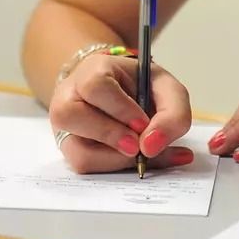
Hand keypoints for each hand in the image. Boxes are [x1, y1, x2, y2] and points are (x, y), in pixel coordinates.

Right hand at [49, 52, 193, 173]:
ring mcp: (65, 127)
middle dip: (111, 135)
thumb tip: (151, 147)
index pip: (95, 86)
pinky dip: (114, 167)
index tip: (143, 124)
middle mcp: (68, 97)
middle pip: (70, 115)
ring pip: (77, 150)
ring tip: (139, 154)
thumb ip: (172, 113)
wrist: (131, 99)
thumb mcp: (168, 90)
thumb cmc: (144, 89)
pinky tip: (135, 160)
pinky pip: (85, 166)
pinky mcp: (70, 150)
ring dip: (115, 158)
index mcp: (92, 71)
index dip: (120, 109)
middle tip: (138, 145)